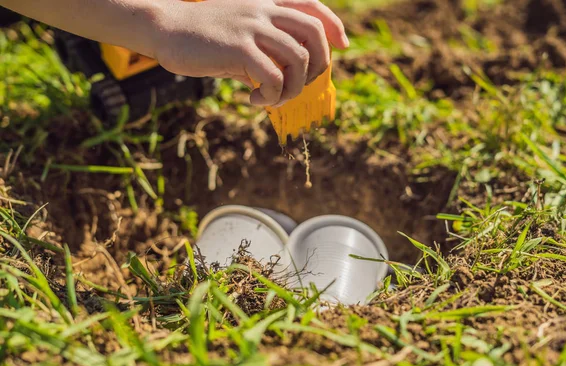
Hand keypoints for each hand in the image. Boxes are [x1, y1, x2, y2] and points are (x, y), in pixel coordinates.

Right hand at [150, 0, 348, 106]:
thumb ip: (265, 50)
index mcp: (266, 3)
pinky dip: (271, 96)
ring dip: (294, 88)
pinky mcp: (239, 48)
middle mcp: (264, 10)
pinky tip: (253, 99)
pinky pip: (274, 77)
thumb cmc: (202, 37)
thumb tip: (286, 79)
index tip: (344, 45)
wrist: (165, 29)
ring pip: (299, 58)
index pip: (312, 6)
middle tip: (301, 85)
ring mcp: (252, 27)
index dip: (334, 25)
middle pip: (314, 33)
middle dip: (319, 65)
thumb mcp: (240, 34)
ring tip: (273, 98)